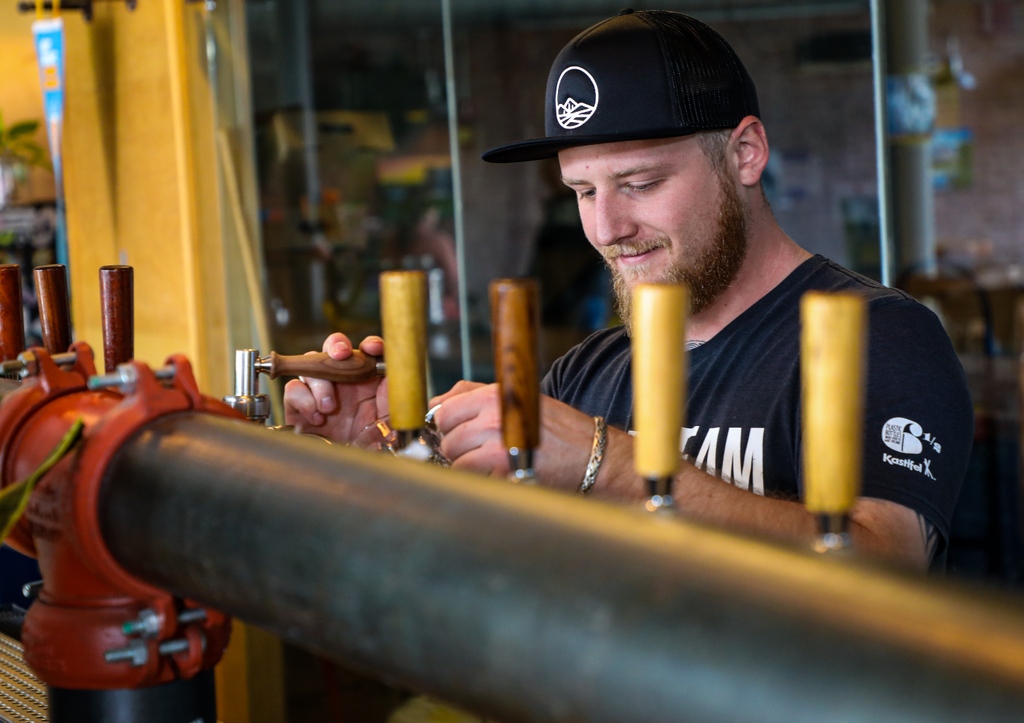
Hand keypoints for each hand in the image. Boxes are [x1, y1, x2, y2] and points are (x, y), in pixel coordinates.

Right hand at [283, 333, 386, 442]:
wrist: (346, 475)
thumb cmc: (370, 450)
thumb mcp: (391, 421)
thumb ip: (394, 395)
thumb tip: (395, 370)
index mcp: (368, 382)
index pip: (368, 352)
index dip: (370, 345)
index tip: (373, 349)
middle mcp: (344, 383)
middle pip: (335, 348)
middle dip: (337, 345)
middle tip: (341, 354)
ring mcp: (321, 392)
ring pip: (312, 364)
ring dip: (321, 383)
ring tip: (330, 408)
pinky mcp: (300, 406)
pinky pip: (295, 388)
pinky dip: (304, 400)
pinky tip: (316, 417)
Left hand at [429, 382, 593, 490]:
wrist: (591, 454)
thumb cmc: (555, 428)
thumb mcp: (518, 399)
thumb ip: (474, 395)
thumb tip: (434, 404)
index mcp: (495, 395)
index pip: (444, 410)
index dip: (448, 425)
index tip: (459, 431)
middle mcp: (494, 417)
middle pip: (447, 437)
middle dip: (457, 447)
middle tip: (479, 450)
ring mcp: (498, 445)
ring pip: (456, 460)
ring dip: (468, 466)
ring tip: (491, 464)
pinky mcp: (504, 472)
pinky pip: (473, 478)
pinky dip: (482, 479)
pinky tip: (501, 474)